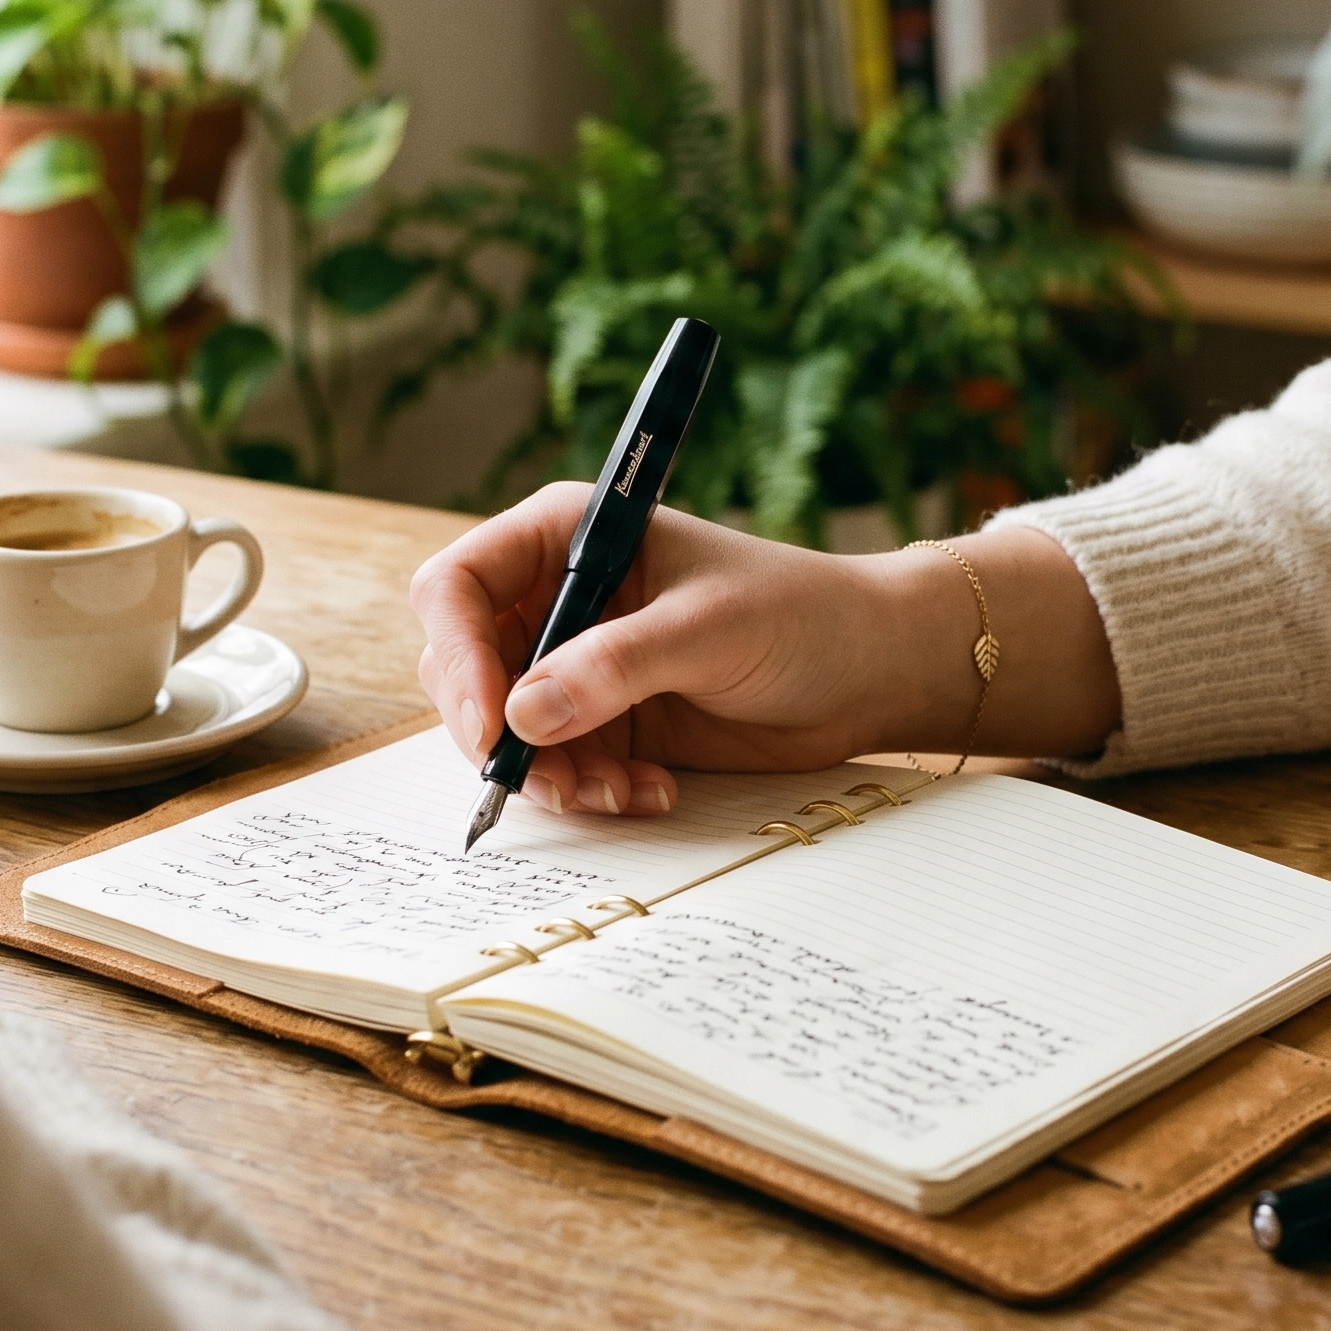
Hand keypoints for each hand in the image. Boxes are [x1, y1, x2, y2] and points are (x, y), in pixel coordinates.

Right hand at [411, 486, 1123, 816]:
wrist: (872, 672)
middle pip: (463, 668)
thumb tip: (524, 714)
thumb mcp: (709, 629)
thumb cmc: (802, 615)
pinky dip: (588, 791)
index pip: (459, 586)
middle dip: (497, 733)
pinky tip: (650, 792)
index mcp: (566, 536)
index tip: (493, 724)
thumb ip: (615, 666)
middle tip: (549, 781)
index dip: (460, 655)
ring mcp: (575, 664)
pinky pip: (556, 768)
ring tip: (617, 794)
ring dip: (548, 775)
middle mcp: (557, 598)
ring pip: (504, 731)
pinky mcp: (603, 722)